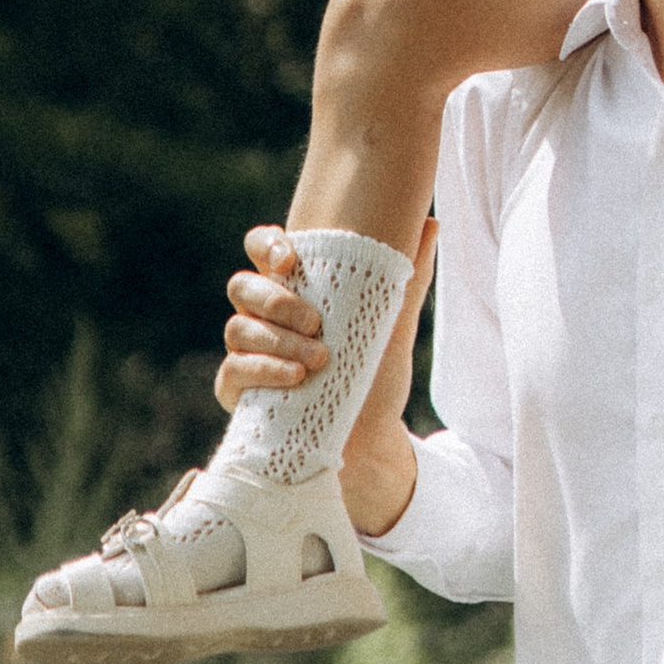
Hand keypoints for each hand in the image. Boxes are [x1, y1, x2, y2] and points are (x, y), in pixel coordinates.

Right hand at [217, 219, 437, 542]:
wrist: (370, 441)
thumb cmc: (374, 376)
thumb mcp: (394, 325)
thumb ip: (408, 275)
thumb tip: (430, 221)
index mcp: (294, 289)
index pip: (262, 249)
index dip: (267, 246)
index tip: (290, 259)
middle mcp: (264, 317)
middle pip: (242, 286)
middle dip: (277, 301)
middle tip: (317, 323)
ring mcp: (248, 353)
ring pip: (238, 328)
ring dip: (278, 341)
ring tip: (319, 360)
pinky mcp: (239, 391)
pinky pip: (232, 372)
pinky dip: (263, 371)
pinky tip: (295, 379)